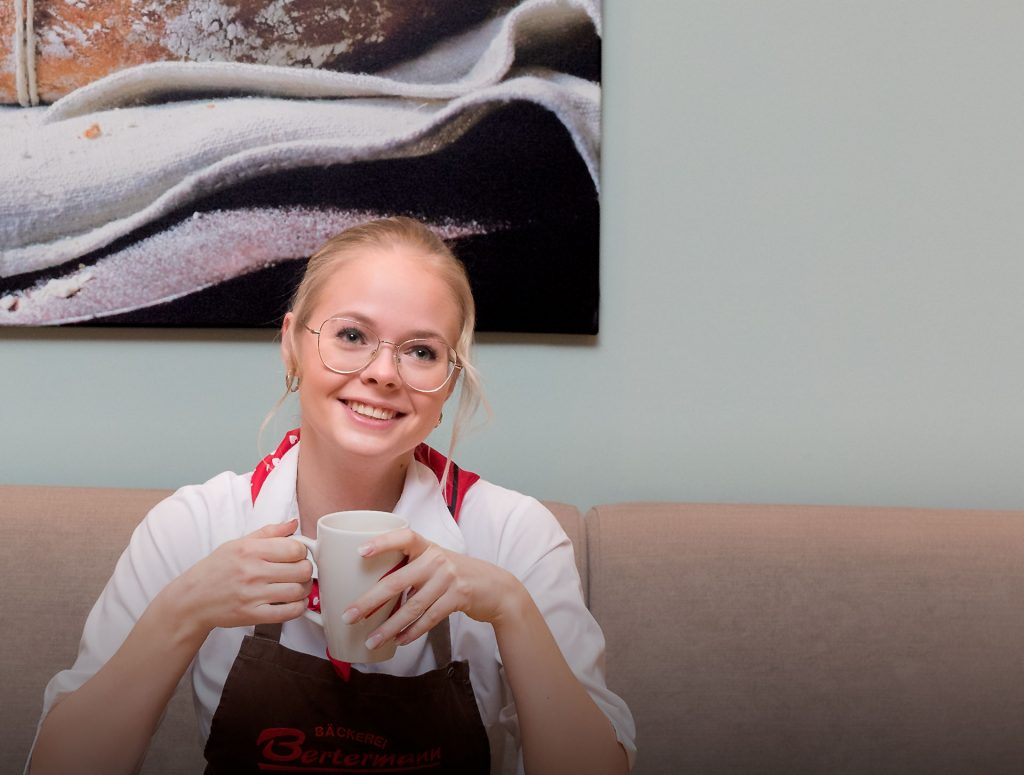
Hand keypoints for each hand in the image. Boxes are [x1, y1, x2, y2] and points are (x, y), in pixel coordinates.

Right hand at [167, 519, 312, 636]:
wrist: (191, 600)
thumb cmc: (215, 570)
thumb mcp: (237, 543)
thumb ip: (269, 533)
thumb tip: (293, 523)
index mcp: (250, 550)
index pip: (295, 548)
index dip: (302, 552)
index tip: (297, 555)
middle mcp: (253, 572)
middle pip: (301, 570)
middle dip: (305, 570)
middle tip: (299, 571)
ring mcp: (253, 595)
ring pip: (298, 591)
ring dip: (304, 589)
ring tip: (298, 586)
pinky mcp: (253, 615)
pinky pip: (288, 612)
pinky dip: (298, 607)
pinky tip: (294, 602)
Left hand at [343, 529, 524, 650]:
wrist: (496, 587)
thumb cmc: (457, 574)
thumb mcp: (437, 563)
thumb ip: (413, 569)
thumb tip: (374, 588)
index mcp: (428, 547)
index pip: (404, 537)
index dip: (382, 542)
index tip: (360, 551)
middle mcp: (437, 560)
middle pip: (397, 581)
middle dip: (370, 601)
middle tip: (349, 615)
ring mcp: (449, 578)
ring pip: (412, 606)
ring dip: (389, 626)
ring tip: (371, 640)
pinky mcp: (458, 597)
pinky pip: (429, 618)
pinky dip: (412, 632)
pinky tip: (399, 640)